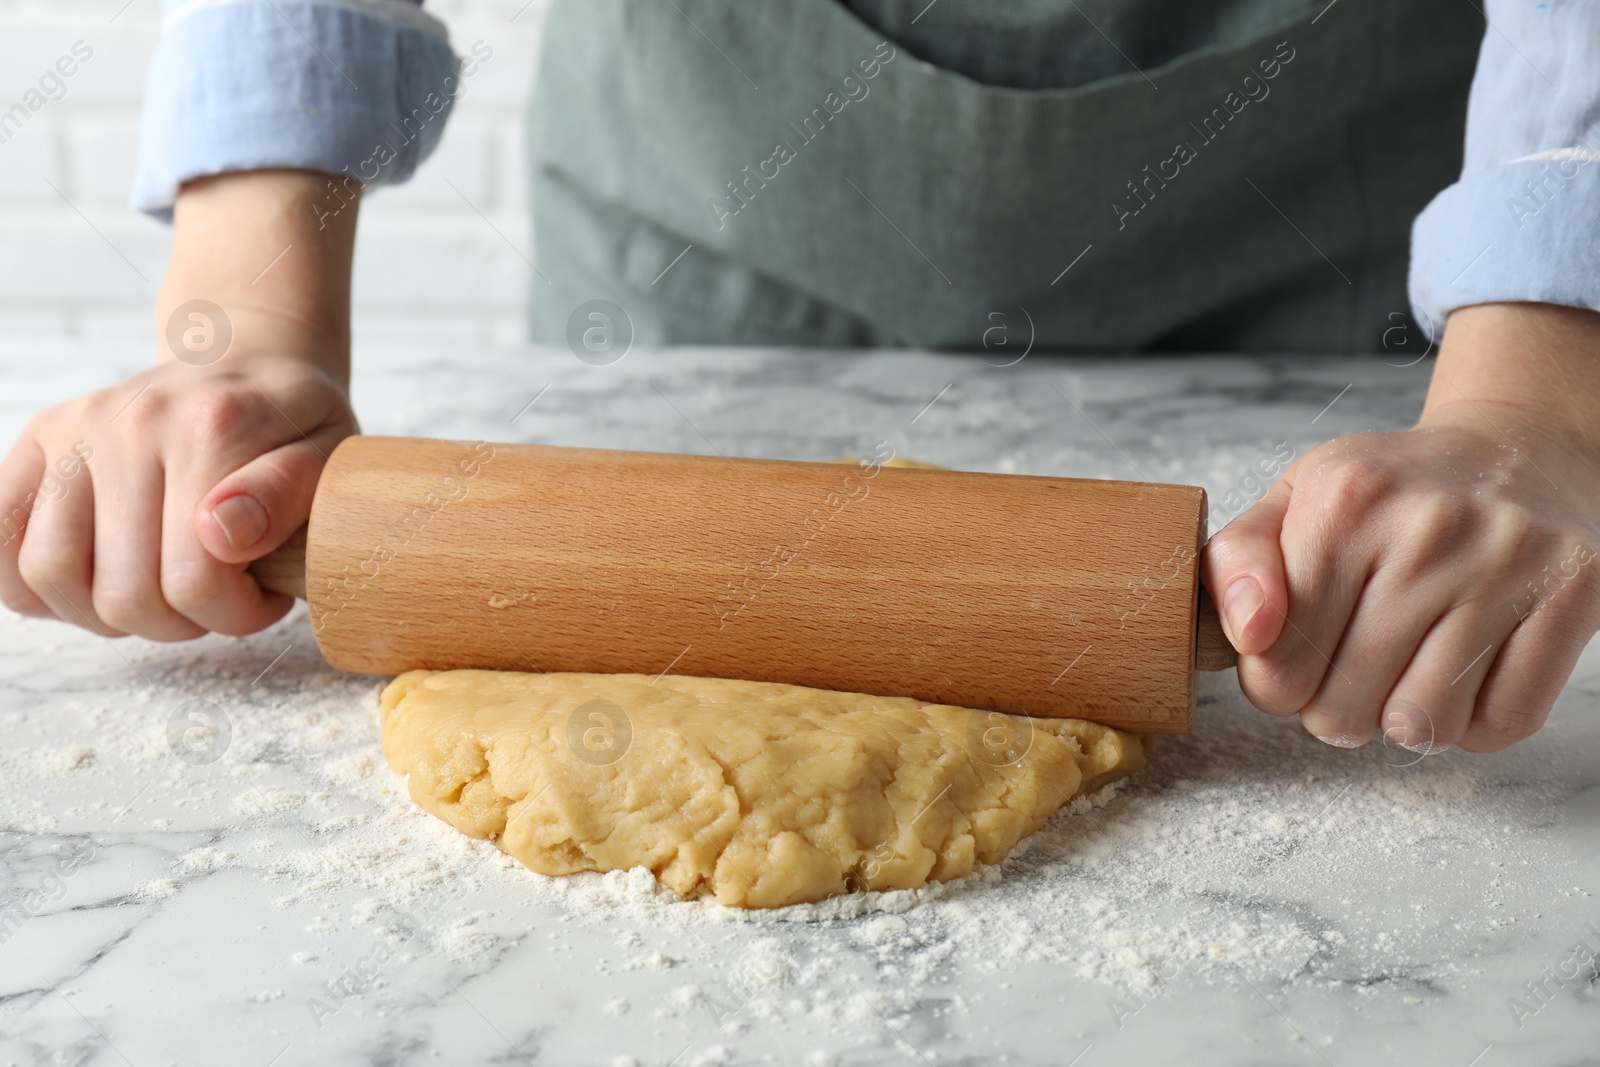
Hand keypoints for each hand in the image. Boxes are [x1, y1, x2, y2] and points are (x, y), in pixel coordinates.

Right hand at [0, 349, 355, 637]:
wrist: (245, 355)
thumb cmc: (294, 421)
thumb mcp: (331, 453)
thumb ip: (289, 492)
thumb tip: (222, 534)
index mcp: (210, 427)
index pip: (194, 579)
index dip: (233, 614)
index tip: (262, 597)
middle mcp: (129, 421)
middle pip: (121, 592)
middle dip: (177, 623)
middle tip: (214, 599)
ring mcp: (74, 428)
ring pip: (48, 574)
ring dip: (107, 614)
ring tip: (159, 592)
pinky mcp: (38, 437)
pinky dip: (35, 583)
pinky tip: (95, 580)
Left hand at [1203, 303, 1599, 752]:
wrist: (1518, 449)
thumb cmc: (1391, 492)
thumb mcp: (1294, 500)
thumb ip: (1236, 565)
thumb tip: (1248, 635)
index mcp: (1344, 501)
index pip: (1275, 667)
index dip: (1275, 684)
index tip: (1294, 657)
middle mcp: (1428, 527)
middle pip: (1341, 709)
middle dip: (1335, 707)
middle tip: (1353, 665)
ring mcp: (1510, 561)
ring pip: (1422, 725)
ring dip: (1405, 721)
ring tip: (1406, 671)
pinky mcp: (1575, 593)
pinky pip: (1504, 722)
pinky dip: (1475, 723)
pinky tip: (1464, 674)